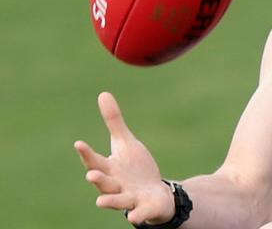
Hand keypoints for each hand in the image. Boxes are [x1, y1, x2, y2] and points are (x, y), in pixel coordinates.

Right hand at [74, 92, 174, 224]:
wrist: (154, 194)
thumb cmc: (134, 168)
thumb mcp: (125, 143)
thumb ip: (113, 122)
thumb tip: (103, 93)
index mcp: (110, 169)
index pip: (95, 161)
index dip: (87, 153)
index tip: (78, 143)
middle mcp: (116, 185)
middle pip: (104, 182)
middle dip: (97, 179)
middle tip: (90, 174)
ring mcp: (129, 198)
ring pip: (117, 201)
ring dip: (110, 201)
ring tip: (100, 202)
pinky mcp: (144, 208)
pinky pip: (140, 213)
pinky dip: (137, 215)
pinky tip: (134, 217)